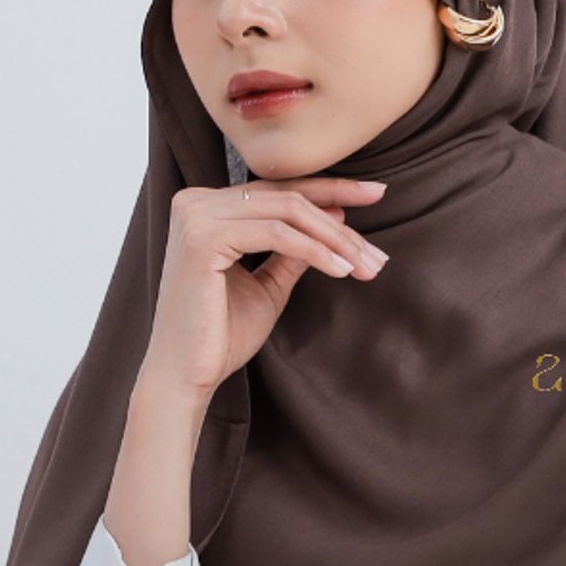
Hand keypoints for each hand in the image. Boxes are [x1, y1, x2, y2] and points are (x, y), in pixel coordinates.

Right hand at [141, 177, 389, 403]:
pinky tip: (341, 270)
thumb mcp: (269, 283)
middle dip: (341, 223)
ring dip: (335, 239)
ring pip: (287, 212)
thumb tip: (335, 212)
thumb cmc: (221, 335)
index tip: (376, 196)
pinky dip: (315, 250)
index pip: (279, 190)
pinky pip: (276, 234)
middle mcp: (196, 202)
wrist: (187, 376)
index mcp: (207, 207)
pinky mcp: (202, 238)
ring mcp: (196, 215)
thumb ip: (296, 247)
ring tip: (366, 266)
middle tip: (378, 253)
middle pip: (287, 197)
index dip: (331, 190)